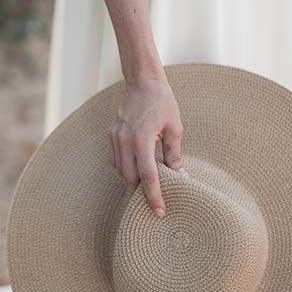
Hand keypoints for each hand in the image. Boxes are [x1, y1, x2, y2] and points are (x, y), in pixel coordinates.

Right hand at [110, 70, 183, 216]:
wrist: (142, 81)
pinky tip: (137, 169)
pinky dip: (126, 169)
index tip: (160, 211)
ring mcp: (115, 138)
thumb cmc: (162, 102)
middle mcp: (124, 141)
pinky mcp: (112, 135)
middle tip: (155, 204)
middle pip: (130, 178)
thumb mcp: (174, 128)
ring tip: (147, 188)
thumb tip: (179, 177)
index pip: (148, 176)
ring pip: (121, 171)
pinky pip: (117, 160)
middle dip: (141, 193)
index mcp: (142, 139)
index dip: (154, 196)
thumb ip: (174, 155)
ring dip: (133, 181)